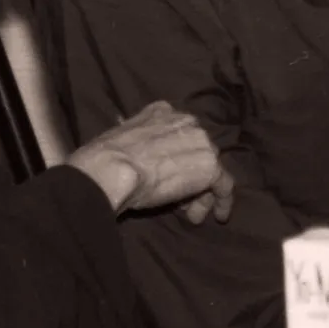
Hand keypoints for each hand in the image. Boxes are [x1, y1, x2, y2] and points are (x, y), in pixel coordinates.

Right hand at [65, 100, 233, 222]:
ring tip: (190, 214)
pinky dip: (222, 201)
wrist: (112, 169)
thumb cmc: (105, 157)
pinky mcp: (209, 165)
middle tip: (180, 202)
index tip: (167, 178)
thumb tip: (131, 145)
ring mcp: (200, 142)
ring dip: (201, 193)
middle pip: (197, 152)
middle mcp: (186, 122)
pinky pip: (223, 184)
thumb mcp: (119, 137)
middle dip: (190, 177)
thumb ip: (135, 139)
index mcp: (162, 112)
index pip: (179, 136)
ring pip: (209, 169)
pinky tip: (218, 215)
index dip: (175, 159)